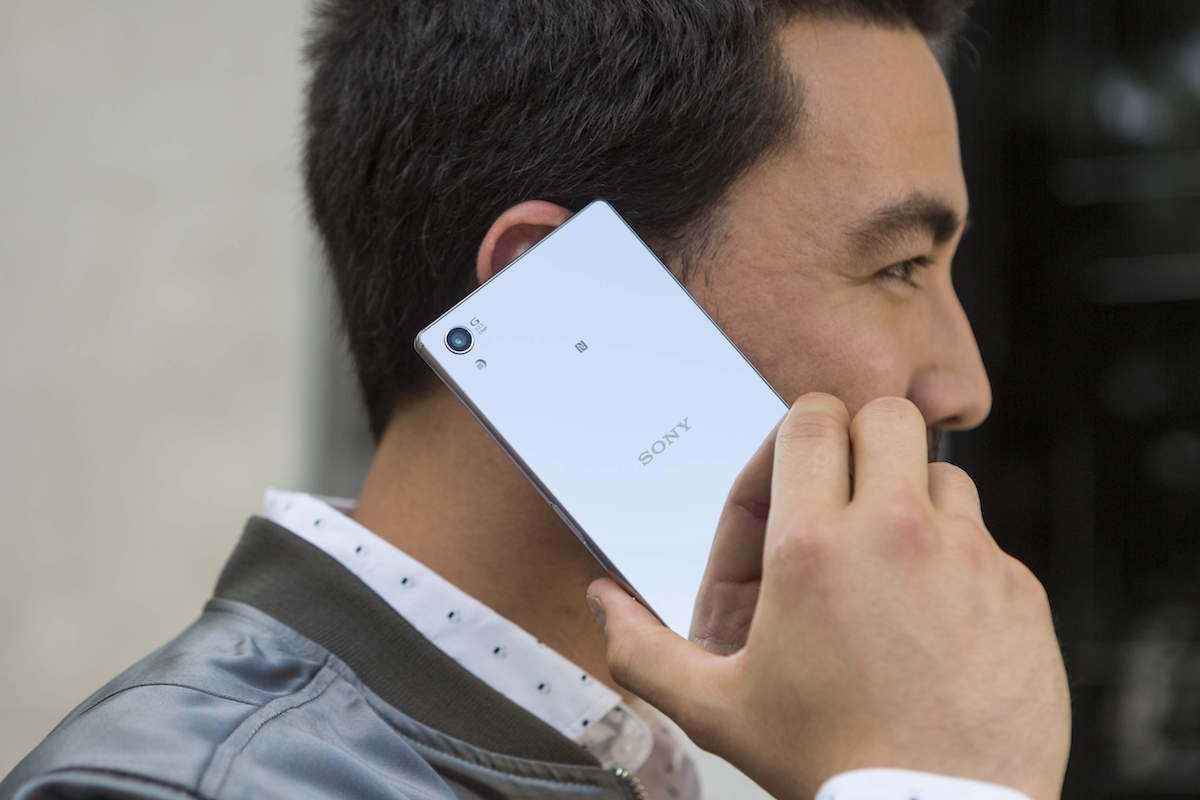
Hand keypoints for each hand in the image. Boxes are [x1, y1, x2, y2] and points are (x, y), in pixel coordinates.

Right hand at [587, 394, 1070, 799]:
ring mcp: (968, 557)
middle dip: (863, 439)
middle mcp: (894, 533)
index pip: (811, 420)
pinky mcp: (1020, 591)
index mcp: (812, 547)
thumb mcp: (718, 709)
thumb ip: (645, 648)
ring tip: (893, 561)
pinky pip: (988, 541)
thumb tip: (602, 602)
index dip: (802, 428)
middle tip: (849, 490)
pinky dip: (962, 560)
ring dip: (914, 499)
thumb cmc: (827, 764)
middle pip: (888, 416)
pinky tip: (938, 616)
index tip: (803, 459)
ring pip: (944, 473)